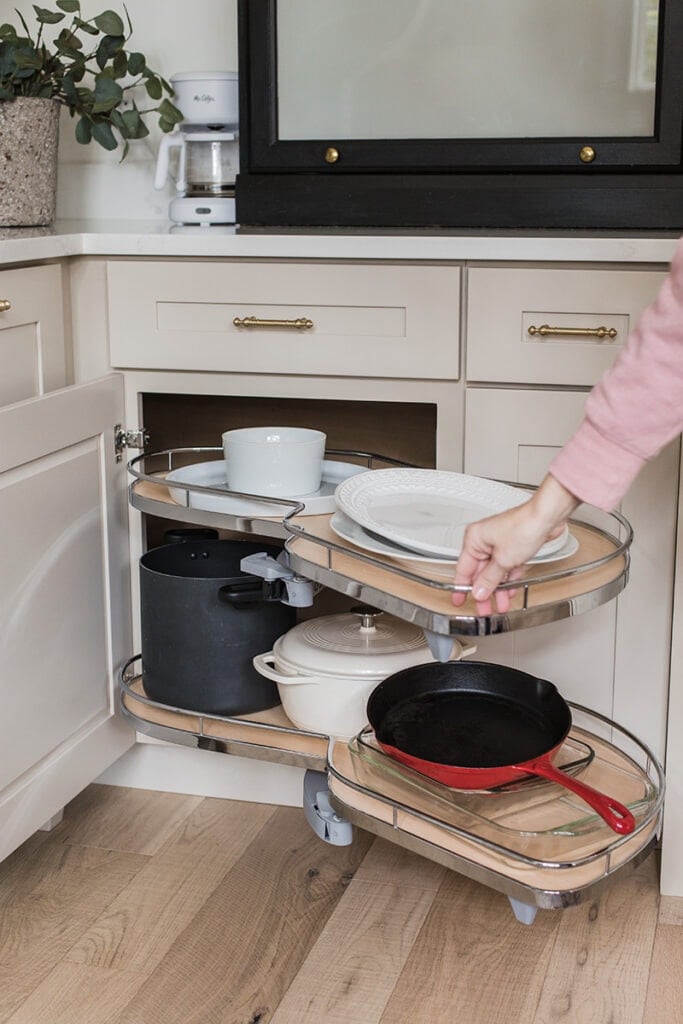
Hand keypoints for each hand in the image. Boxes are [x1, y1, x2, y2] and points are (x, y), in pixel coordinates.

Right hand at [452, 474, 579, 615]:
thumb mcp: (503, 560)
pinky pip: (507, 567)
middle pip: (480, 573)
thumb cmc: (524, 526)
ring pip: (494, 572)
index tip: (459, 601)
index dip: (461, 588)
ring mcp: (499, 543)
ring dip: (498, 589)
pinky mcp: (513, 546)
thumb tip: (479, 592)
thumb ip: (489, 579)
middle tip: (484, 609)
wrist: (547, 518)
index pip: (463, 569)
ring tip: (500, 605)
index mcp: (474, 539)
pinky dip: (509, 580)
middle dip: (484, 592)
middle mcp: (484, 540)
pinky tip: (510, 592)